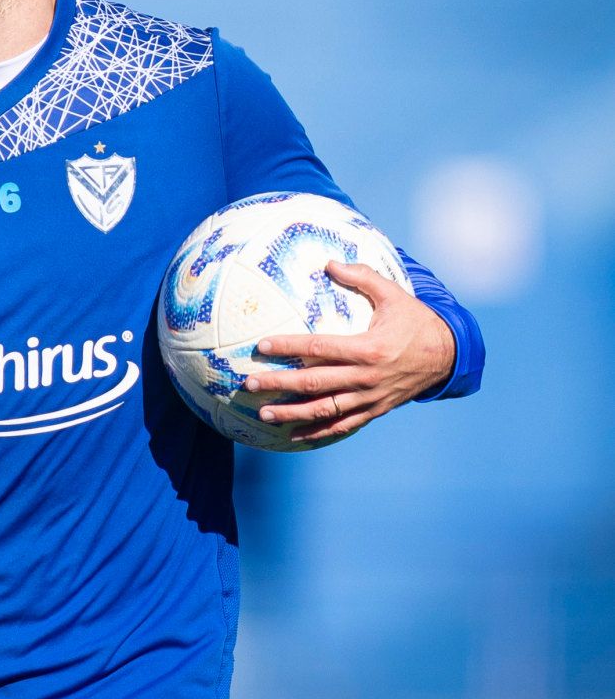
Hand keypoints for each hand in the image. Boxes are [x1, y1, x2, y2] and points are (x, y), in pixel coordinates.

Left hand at [243, 260, 455, 445]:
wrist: (448, 356)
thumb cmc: (416, 321)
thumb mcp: (393, 294)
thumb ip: (362, 277)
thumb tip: (329, 263)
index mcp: (368, 348)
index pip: (318, 348)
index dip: (287, 347)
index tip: (261, 346)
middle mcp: (366, 377)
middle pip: (314, 382)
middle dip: (279, 384)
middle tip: (249, 384)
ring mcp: (370, 397)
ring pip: (325, 409)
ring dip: (292, 413)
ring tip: (264, 414)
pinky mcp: (375, 410)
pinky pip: (343, 425)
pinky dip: (318, 432)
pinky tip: (294, 436)